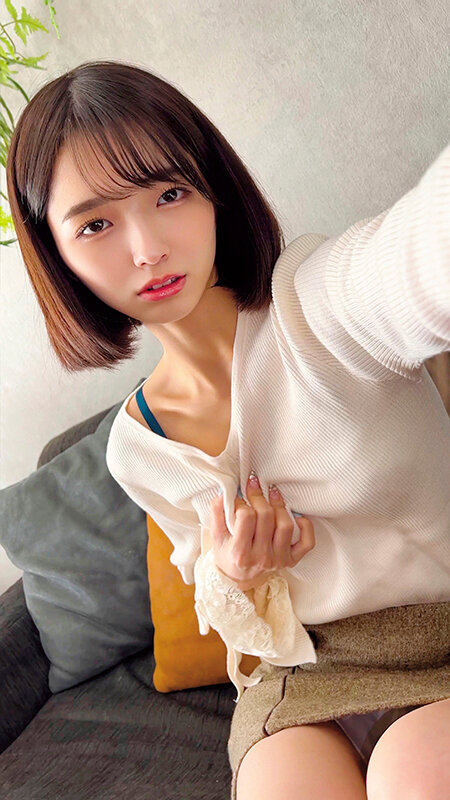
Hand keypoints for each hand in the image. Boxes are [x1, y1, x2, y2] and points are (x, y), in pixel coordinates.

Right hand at [210, 472, 314, 590]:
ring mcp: (278, 559)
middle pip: (266, 516)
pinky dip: (306, 527)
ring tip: (272, 495)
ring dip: (280, 506)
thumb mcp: (216, 537)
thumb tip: (223, 494)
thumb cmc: (228, 555)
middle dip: (259, 496)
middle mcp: (261, 557)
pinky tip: (296, 516)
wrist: (240, 578)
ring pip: (286, 525)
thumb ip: (217, 514)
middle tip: (255, 487)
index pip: (246, 517)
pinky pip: (307, 542)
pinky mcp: (291, 560)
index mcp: (240, 552)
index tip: (239, 499)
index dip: (242, 502)